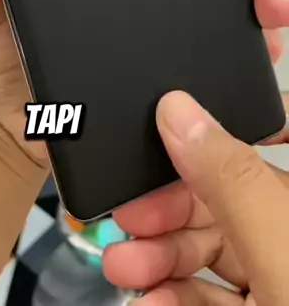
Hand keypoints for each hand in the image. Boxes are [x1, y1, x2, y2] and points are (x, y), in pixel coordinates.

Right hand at [108, 91, 288, 303]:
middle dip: (168, 201)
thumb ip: (232, 180)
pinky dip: (173, 294)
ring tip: (123, 266)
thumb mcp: (277, 250)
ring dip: (157, 253)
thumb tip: (179, 111)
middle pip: (228, 191)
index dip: (242, 109)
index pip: (284, 126)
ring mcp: (280, 276)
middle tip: (130, 215)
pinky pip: (211, 294)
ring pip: (212, 246)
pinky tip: (147, 300)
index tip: (181, 113)